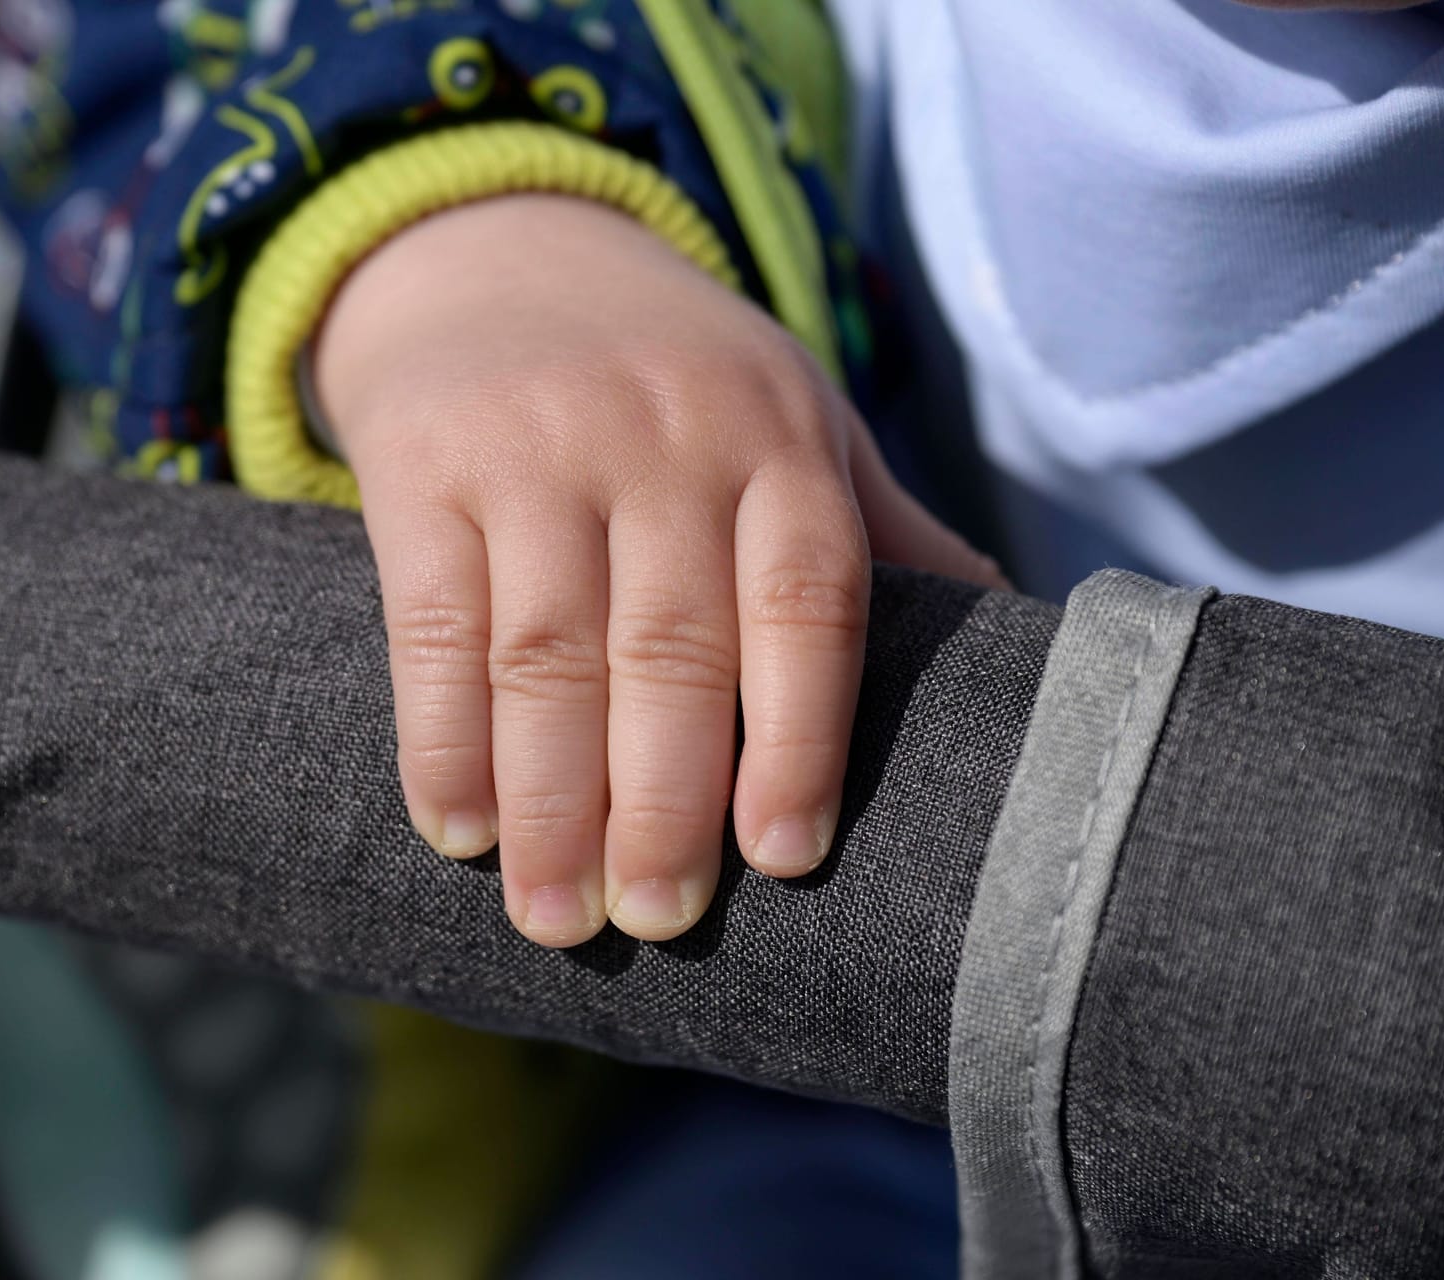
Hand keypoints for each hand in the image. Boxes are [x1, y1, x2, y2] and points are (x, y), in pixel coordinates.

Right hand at [315, 193, 1001, 946]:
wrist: (496, 255)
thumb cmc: (674, 379)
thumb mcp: (792, 420)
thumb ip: (881, 536)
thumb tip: (1021, 658)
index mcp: (777, 440)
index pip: (807, 599)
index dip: (803, 737)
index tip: (783, 858)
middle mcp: (663, 437)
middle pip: (671, 646)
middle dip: (662, 801)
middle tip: (655, 920)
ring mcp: (534, 448)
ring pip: (549, 653)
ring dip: (549, 802)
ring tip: (555, 915)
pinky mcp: (422, 466)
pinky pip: (435, 626)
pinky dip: (443, 738)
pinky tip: (458, 829)